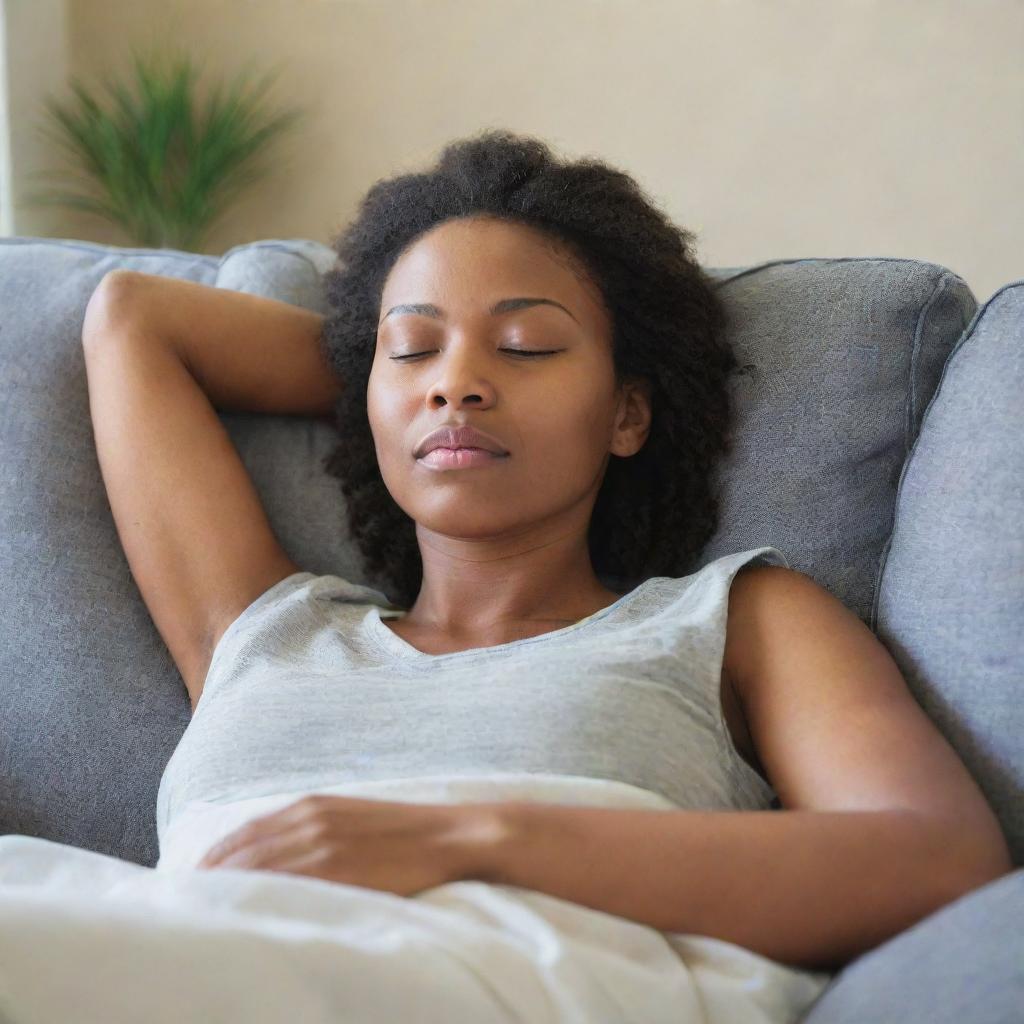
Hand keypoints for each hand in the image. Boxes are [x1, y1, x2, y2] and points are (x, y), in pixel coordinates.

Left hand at [195, 793, 506, 895]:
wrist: (451, 836)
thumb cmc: (404, 832)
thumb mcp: (351, 818)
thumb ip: (312, 831)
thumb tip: (277, 856)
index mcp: (310, 805)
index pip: (241, 836)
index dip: (209, 861)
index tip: (187, 884)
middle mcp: (308, 820)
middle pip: (237, 854)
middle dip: (204, 880)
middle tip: (177, 907)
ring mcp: (322, 845)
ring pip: (253, 870)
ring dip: (220, 892)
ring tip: (195, 917)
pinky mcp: (339, 869)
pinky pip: (284, 885)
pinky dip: (255, 898)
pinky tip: (237, 916)